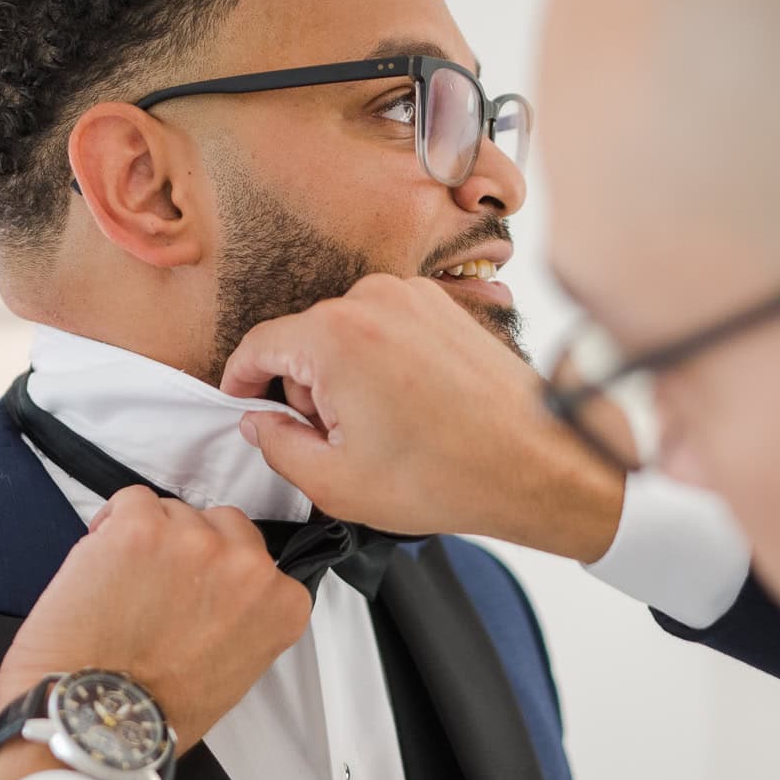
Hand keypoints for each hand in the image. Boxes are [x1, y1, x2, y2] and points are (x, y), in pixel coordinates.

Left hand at [0, 488, 311, 752]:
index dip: (220, 574)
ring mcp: (196, 543)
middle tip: (156, 588)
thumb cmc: (154, 713)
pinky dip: (111, 526)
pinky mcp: (141, 528)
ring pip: (173, 511)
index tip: (196, 593)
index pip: (258, 560)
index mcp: (280, 605)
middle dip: (190, 550)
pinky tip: (102, 566)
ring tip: (122, 588)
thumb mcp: (233, 673)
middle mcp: (248, 567)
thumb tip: (215, 595)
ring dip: (149, 539)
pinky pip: (131, 501)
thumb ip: (240, 620)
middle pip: (222, 524)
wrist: (96, 722)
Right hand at [220, 275, 626, 561]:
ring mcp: (415, 297)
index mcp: (335, 334)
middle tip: (339, 443)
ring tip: (385, 431)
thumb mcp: (336, 482)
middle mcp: (374, 299)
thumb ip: (277, 447)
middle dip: (306, 390)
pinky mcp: (445, 307)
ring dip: (347, 378)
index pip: (259, 344)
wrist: (537, 465)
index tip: (242, 403)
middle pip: (305, 340)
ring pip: (348, 335)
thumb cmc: (450, 474)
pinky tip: (411, 410)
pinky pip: (389, 330)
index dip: (242, 381)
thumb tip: (259, 423)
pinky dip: (385, 364)